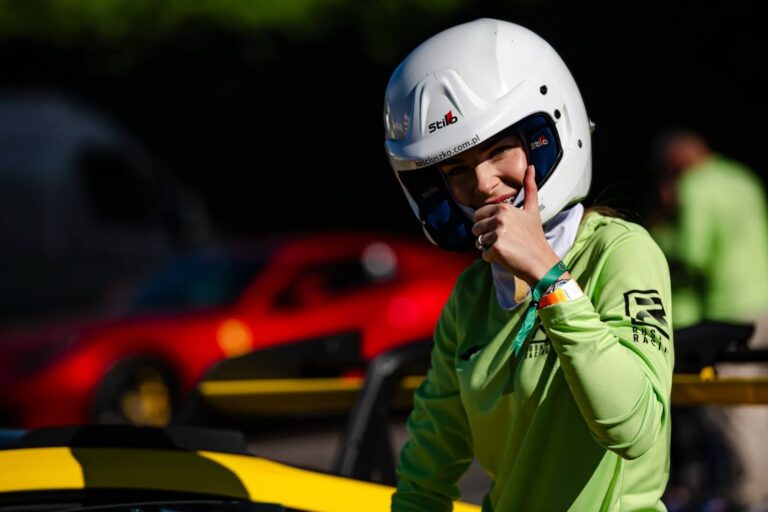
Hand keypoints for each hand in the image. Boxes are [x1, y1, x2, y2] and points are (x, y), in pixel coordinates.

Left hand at [472, 165, 563, 287]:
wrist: (541, 262)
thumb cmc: (535, 237)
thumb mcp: (532, 210)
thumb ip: (530, 188)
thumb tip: (531, 167)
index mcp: (504, 208)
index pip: (479, 215)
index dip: (488, 224)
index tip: (503, 230)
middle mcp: (499, 219)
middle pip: (476, 229)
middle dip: (486, 236)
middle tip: (505, 240)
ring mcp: (497, 234)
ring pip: (479, 242)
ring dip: (490, 247)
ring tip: (507, 248)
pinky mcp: (495, 250)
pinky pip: (483, 255)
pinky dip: (493, 258)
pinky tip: (507, 257)